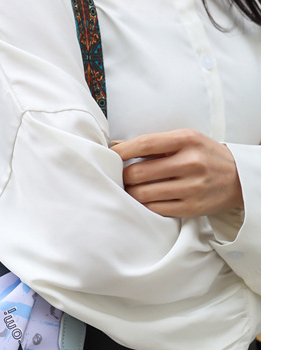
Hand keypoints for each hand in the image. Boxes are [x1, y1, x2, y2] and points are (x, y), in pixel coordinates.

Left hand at [112, 129, 242, 217]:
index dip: (120, 152)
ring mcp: (191, 187)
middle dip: (123, 176)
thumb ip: (153, 143)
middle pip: (138, 172)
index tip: (109, 156)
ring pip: (142, 194)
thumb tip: (115, 144)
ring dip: (130, 193)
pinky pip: (154, 209)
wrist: (241, 178)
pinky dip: (144, 205)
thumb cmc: (205, 155)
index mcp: (187, 140)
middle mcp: (190, 162)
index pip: (144, 144)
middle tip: (120, 177)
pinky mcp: (191, 208)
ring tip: (130, 189)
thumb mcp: (186, 140)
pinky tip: (144, 200)